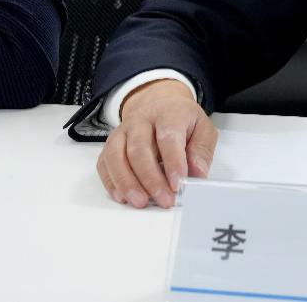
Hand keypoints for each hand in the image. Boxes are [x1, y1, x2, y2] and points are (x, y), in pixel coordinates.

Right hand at [97, 79, 217, 209]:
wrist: (158, 103)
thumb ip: (202, 150)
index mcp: (168, 113)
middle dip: (150, 179)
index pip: (168, 137)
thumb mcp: (202, 128)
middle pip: (139, 149)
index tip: (178, 184)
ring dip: (127, 183)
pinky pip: (104, 164)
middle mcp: (141, 120)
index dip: (173, 162)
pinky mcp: (109, 145)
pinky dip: (112, 183)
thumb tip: (197, 173)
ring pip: (116, 156)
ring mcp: (122, 132)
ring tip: (141, 202)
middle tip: (164, 199)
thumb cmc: (181, 119)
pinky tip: (123, 197)